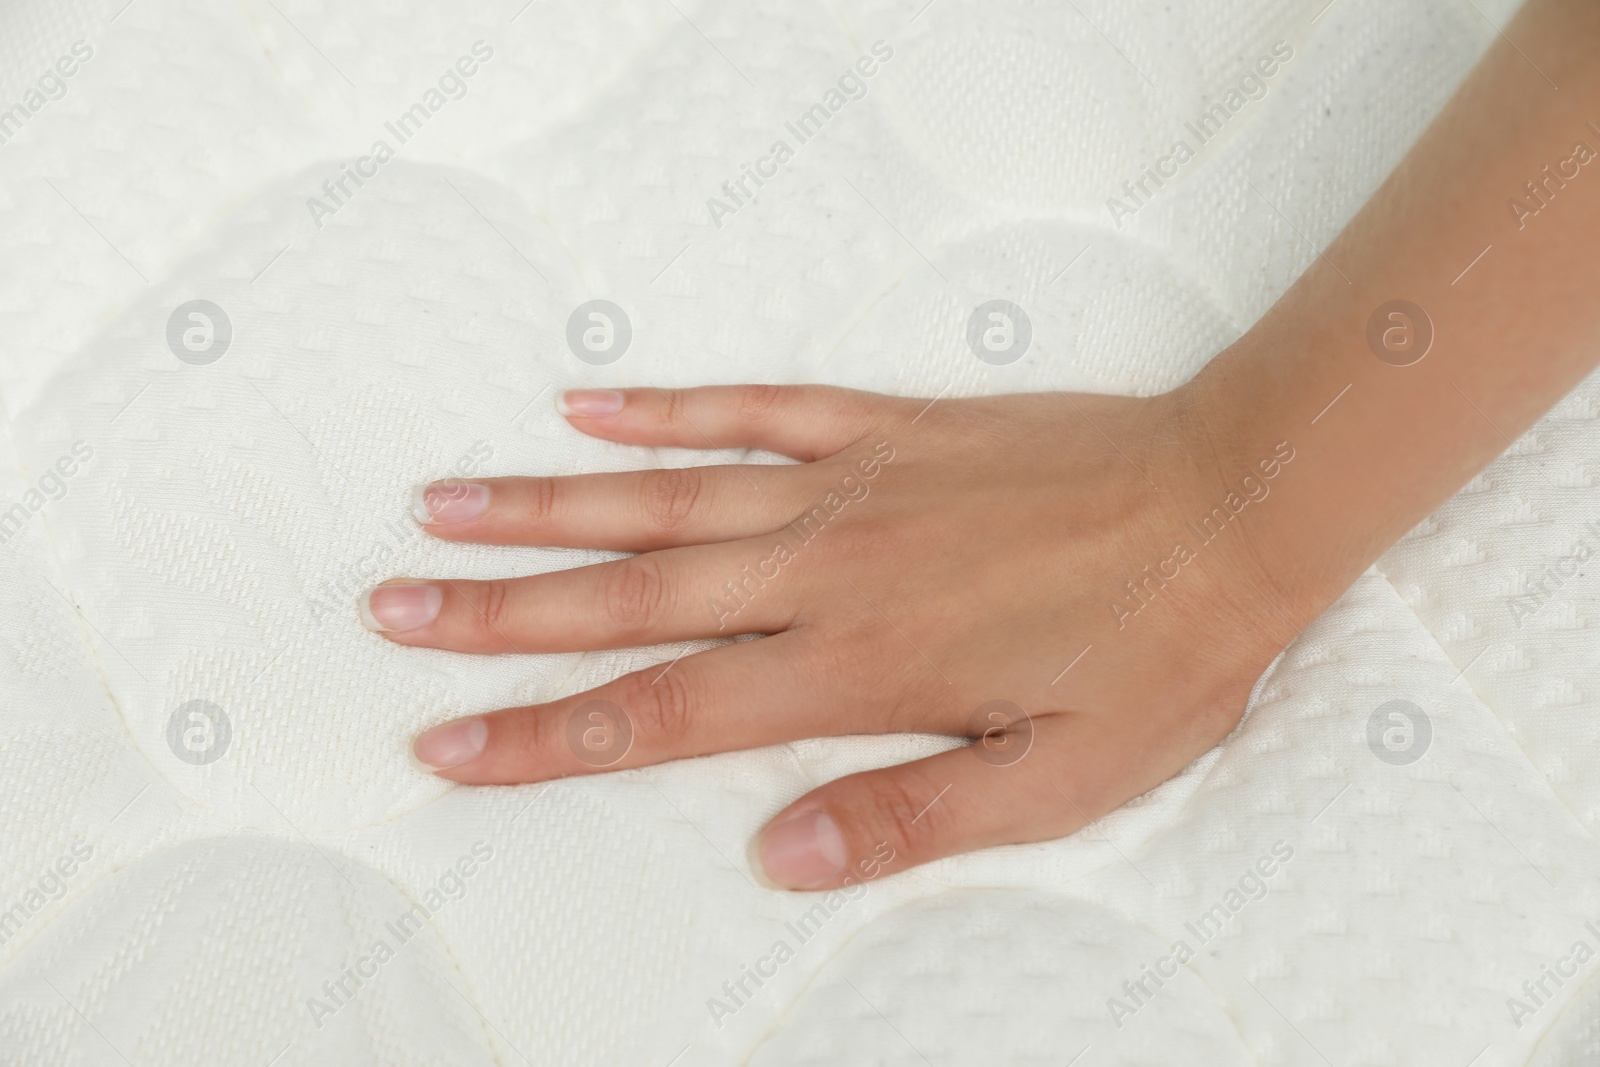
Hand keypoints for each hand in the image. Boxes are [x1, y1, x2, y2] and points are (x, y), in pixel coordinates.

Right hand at [360, 383, 1302, 888]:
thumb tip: (781, 858)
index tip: (451, 741)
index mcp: (856, 667)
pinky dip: (668, 411)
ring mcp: (848, 486)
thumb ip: (909, 819)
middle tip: (392, 607)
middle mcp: (826, 569)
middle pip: (627, 595)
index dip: (548, 734)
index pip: (665, 709)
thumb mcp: (1055, 779)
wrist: (1231, 501)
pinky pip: (754, 409)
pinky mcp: (885, 428)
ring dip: (546, 507)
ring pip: (663, 500)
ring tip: (444, 507)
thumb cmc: (1154, 648)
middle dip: (497, 612)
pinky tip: (593, 405)